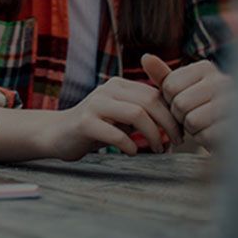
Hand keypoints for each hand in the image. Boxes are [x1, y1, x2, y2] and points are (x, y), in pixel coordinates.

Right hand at [42, 77, 182, 159]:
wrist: (57, 135)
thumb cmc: (95, 128)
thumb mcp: (120, 117)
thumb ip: (142, 115)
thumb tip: (174, 127)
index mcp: (119, 85)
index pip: (155, 94)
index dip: (172, 114)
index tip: (180, 133)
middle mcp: (108, 89)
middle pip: (149, 102)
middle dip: (168, 124)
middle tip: (176, 142)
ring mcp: (95, 104)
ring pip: (136, 114)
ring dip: (153, 134)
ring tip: (158, 149)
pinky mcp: (85, 122)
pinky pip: (115, 132)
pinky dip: (129, 144)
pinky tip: (133, 152)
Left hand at [142, 55, 232, 148]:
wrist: (232, 133)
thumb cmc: (201, 110)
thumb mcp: (182, 91)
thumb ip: (164, 76)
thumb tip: (145, 57)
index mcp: (207, 68)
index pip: (169, 85)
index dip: (171, 101)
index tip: (185, 102)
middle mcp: (222, 80)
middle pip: (179, 103)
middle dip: (181, 116)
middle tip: (195, 116)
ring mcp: (232, 102)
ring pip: (191, 120)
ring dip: (193, 129)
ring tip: (204, 124)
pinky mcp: (236, 124)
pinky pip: (204, 135)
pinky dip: (204, 138)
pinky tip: (213, 133)